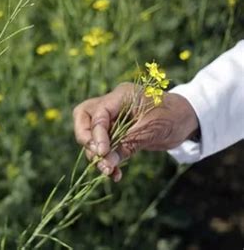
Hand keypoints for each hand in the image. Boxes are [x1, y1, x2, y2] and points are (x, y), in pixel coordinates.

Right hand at [72, 82, 198, 181]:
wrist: (187, 120)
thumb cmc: (173, 117)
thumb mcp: (152, 131)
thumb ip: (127, 145)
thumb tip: (106, 163)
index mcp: (121, 96)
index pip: (98, 114)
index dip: (97, 135)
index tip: (102, 154)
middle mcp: (112, 104)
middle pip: (84, 117)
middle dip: (86, 138)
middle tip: (97, 156)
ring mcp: (112, 117)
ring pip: (90, 133)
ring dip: (96, 154)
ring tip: (108, 171)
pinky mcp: (115, 131)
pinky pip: (103, 145)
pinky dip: (106, 159)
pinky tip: (115, 173)